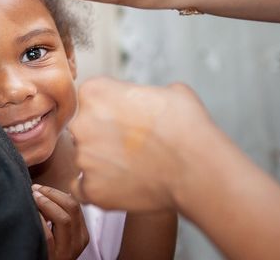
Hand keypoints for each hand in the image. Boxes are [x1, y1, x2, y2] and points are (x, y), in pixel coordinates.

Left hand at [32, 184, 89, 259]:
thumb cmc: (46, 251)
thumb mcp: (59, 234)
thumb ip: (57, 215)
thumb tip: (45, 191)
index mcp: (81, 234)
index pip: (75, 205)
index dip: (57, 192)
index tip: (40, 187)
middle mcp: (78, 242)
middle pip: (71, 208)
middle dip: (52, 194)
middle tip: (35, 189)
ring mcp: (67, 251)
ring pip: (63, 219)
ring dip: (46, 203)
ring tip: (33, 197)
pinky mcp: (54, 258)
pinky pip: (48, 235)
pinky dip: (40, 220)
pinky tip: (31, 213)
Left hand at [69, 77, 213, 211]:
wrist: (197, 169)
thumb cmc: (186, 126)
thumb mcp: (166, 90)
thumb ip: (140, 92)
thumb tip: (143, 100)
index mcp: (95, 92)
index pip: (92, 98)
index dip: (111, 108)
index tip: (128, 117)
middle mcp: (82, 123)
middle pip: (84, 128)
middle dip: (103, 135)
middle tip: (131, 144)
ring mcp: (84, 158)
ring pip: (85, 158)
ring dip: (102, 162)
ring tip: (133, 166)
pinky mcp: (91, 190)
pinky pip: (83, 188)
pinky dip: (98, 188)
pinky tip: (119, 184)